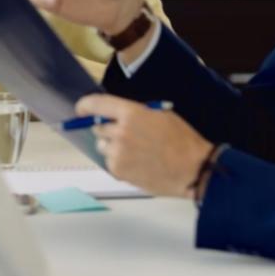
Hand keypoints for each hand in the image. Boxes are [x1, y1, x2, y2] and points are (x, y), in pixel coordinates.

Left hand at [77, 94, 211, 197]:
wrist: (193, 169)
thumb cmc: (181, 139)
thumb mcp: (160, 114)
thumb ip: (134, 113)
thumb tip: (114, 114)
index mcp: (131, 113)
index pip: (95, 104)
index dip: (84, 106)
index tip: (81, 109)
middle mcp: (120, 131)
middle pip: (97, 127)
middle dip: (107, 129)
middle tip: (126, 135)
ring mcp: (117, 152)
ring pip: (102, 146)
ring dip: (112, 147)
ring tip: (135, 152)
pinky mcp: (118, 171)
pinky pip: (109, 162)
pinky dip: (119, 162)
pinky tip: (138, 163)